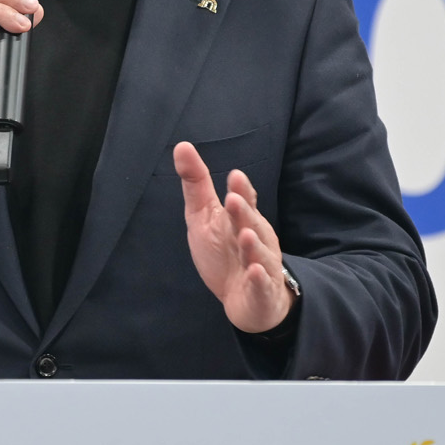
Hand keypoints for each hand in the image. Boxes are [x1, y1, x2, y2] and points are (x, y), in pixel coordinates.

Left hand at [176, 141, 294, 332]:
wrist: (246, 299)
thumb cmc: (225, 252)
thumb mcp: (204, 216)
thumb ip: (197, 183)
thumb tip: (182, 145)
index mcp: (243, 219)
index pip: (244, 202)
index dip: (241, 191)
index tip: (234, 176)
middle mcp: (256, 239)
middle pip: (251, 224)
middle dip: (243, 212)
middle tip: (233, 199)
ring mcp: (262, 266)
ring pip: (260, 255)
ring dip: (253, 245)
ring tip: (245, 235)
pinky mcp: (262, 292)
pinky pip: (262, 286)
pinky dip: (259, 279)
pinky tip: (255, 272)